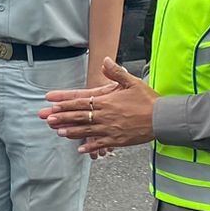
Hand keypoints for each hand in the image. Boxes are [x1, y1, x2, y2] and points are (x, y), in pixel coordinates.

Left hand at [40, 58, 157, 156]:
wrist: (161, 118)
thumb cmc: (147, 99)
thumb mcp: (131, 81)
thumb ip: (115, 72)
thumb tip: (104, 60)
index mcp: (106, 101)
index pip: (80, 101)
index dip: (65, 102)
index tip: (52, 102)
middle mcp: (105, 116)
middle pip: (79, 116)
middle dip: (62, 117)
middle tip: (47, 118)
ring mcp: (110, 129)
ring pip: (86, 131)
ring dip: (71, 131)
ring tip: (58, 132)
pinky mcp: (117, 140)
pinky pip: (100, 144)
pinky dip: (90, 147)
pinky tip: (80, 149)